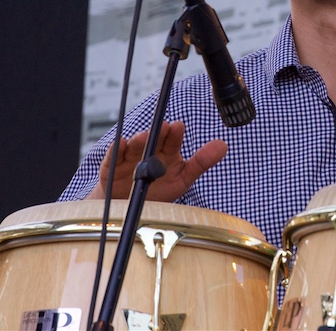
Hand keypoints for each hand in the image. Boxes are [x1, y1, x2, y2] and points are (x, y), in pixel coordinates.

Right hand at [85, 120, 226, 200]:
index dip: (175, 134)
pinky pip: (113, 157)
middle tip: (165, 127)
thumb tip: (223, 145)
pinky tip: (121, 143)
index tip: (178, 127)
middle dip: (158, 133)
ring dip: (139, 140)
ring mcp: (130, 158)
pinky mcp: (112, 168)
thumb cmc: (158, 190)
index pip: (172, 140)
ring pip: (134, 146)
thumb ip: (201, 162)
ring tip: (144, 136)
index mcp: (166, 152)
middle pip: (153, 139)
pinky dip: (116, 150)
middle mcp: (149, 152)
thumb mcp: (183, 178)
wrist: (130, 209)